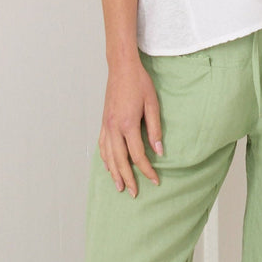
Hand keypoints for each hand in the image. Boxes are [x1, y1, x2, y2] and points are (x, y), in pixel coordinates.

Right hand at [99, 56, 163, 196]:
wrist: (121, 67)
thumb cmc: (139, 83)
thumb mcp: (152, 104)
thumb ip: (155, 129)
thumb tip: (159, 151)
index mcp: (127, 124)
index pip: (137, 155)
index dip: (147, 170)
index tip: (155, 180)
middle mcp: (114, 127)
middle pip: (120, 160)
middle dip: (128, 178)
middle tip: (135, 193)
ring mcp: (106, 125)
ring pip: (108, 156)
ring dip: (114, 173)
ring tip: (120, 187)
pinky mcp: (103, 122)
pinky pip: (102, 145)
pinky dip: (105, 159)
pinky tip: (109, 166)